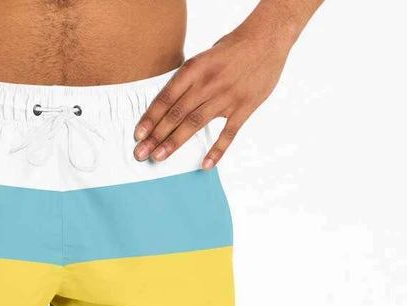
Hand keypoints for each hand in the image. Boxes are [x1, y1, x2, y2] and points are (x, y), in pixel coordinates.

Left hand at [133, 25, 292, 169]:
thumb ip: (188, 80)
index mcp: (195, 69)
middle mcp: (207, 84)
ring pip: (195, 124)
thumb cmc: (232, 48)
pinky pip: (228, 134)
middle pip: (176, 114)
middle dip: (156, 136)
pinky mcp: (243, 108)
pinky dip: (216, 151)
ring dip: (174, 142)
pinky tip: (205, 166)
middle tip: (141, 153)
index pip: (167, 97)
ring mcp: (226, 97)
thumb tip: (169, 104)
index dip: (150, 117)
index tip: (138, 135)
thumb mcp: (204, 57)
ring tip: (159, 157)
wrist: (268, 39)